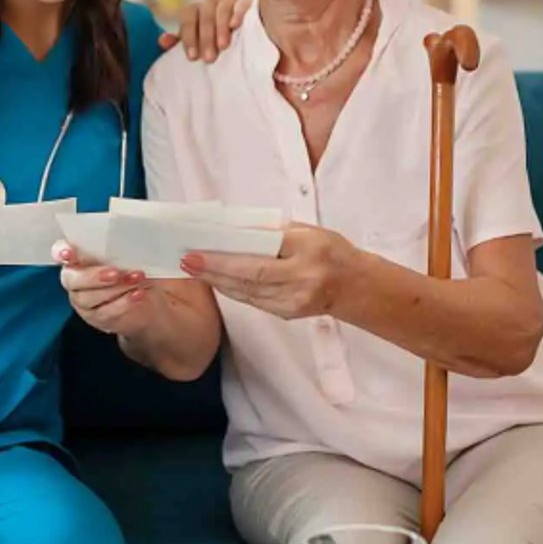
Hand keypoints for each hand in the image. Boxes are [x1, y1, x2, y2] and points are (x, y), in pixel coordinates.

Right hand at [55, 240, 159, 334]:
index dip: (61, 251)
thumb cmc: (136, 268)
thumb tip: (129, 239)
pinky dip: (123, 302)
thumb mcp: (132, 253)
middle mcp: (76, 278)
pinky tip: (137, 294)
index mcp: (80, 256)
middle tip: (116, 273)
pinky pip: (104, 312)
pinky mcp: (96, 317)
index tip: (68, 253)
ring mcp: (83, 300)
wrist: (151, 299)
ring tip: (136, 279)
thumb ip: (122, 247)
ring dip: (115, 288)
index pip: (60, 251)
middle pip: (72, 279)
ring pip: (88, 298)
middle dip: (93, 276)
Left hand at [156, 0, 250, 62]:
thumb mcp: (196, 43)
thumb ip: (180, 42)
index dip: (188, 37)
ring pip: (222, 8)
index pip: (187, 17)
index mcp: (195, 11)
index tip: (192, 57)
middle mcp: (210, 4)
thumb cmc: (214, 42)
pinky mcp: (246, 5)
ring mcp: (228, 2)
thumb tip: (162, 41)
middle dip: (205, 37)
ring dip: (220, 28)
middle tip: (209, 58)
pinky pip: (241, 5)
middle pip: (205, 13)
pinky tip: (236, 26)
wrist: (242, 39)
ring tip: (223, 47)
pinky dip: (238, 14)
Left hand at [181, 223, 362, 319]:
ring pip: (247, 293)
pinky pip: (254, 301)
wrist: (355, 285)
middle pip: (248, 278)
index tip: (197, 252)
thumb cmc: (330, 250)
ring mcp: (294, 301)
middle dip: (213, 271)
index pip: (259, 255)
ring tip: (195, 269)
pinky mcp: (288, 314)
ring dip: (218, 281)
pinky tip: (217, 281)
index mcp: (307, 250)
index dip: (224, 257)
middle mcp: (301, 279)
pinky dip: (233, 291)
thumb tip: (232, 229)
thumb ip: (272, 231)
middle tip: (187, 261)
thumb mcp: (307, 231)